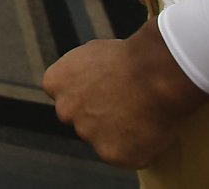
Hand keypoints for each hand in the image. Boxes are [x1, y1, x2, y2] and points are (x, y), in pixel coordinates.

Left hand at [43, 21, 208, 168]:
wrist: (153, 74)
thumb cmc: (129, 57)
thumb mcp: (92, 53)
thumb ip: (81, 73)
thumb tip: (89, 81)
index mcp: (54, 82)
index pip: (65, 96)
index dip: (88, 95)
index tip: (106, 91)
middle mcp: (65, 111)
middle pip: (82, 119)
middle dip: (100, 116)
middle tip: (127, 105)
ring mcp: (87, 135)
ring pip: (105, 139)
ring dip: (120, 133)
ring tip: (143, 113)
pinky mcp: (111, 154)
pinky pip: (129, 155)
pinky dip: (141, 148)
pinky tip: (152, 129)